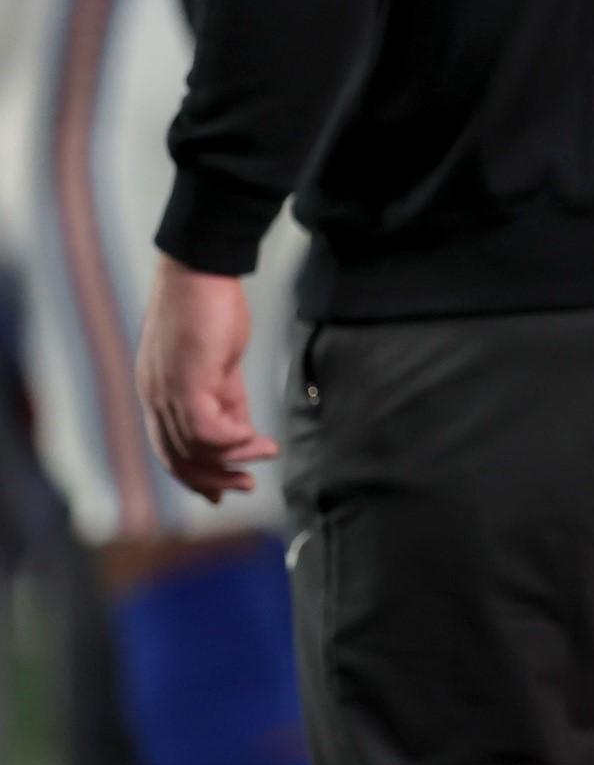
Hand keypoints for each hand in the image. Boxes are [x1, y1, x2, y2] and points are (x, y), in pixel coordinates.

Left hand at [135, 254, 277, 502]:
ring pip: (196, 449)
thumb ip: (227, 401)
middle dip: (215, 480)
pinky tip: (256, 437)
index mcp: (159, 394)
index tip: (225, 493)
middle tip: (248, 487)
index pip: (170, 450)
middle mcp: (155, 397)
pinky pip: (208, 431)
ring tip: (267, 452)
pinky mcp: (186, 382)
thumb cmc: (211, 310)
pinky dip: (234, 441)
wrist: (201, 271)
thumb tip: (243, 434)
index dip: (197, 478)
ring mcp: (167, 391)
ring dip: (235, 459)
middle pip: (178, 459)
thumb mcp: (221, 367)